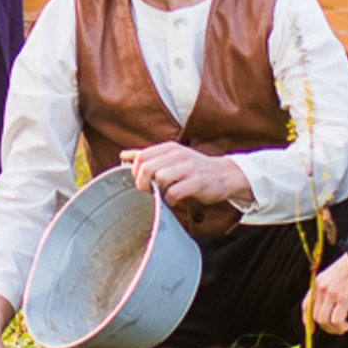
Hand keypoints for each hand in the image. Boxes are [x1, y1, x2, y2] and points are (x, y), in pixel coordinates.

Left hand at [122, 142, 252, 211]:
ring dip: (157, 190)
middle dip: (142, 182)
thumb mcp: (170, 157)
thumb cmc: (193, 168)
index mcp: (168, 148)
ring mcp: (187, 168)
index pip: (141, 156)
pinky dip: (169, 199)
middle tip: (148, 190)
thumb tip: (123, 155)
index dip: (135, 171)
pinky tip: (173, 199)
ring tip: (163, 193)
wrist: (224, 175)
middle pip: (146, 167)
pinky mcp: (196, 183)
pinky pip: (173, 192)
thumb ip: (147, 156)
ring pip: (159, 178)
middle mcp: (177, 155)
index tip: (141, 180)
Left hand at [305, 253, 347, 333]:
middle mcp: (321, 288)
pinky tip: (347, 325)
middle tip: (336, 329)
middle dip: (326, 327)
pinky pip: (336, 321)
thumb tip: (325, 308)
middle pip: (316, 316)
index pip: (306, 305)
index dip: (308, 321)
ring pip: (324, 321)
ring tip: (343, 327)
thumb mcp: (333, 275)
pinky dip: (340, 327)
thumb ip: (326, 288)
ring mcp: (331, 294)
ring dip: (333, 329)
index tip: (311, 330)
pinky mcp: (343, 299)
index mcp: (317, 283)